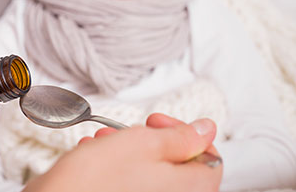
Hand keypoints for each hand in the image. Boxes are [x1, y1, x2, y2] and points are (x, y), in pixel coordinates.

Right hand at [25, 114, 221, 191]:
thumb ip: (180, 136)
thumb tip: (206, 129)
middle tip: (133, 129)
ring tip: (106, 138)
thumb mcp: (143, 142)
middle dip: (152, 138)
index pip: (210, 158)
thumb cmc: (97, 179)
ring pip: (152, 170)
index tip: (161, 123)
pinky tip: (97, 153)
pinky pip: (133, 181)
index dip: (187, 134)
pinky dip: (119, 164)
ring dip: (131, 147)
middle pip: (179, 163)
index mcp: (189, 188)